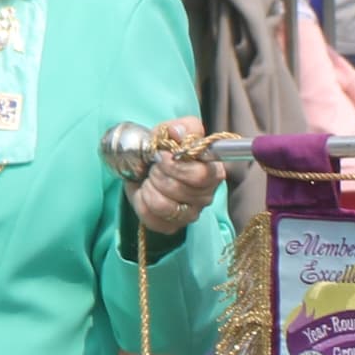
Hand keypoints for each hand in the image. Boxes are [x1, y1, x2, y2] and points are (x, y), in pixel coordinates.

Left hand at [130, 117, 226, 235]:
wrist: (146, 166)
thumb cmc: (164, 148)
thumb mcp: (173, 130)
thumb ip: (181, 127)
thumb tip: (177, 133)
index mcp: (212, 171)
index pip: (200, 175)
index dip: (176, 166)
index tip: (161, 155)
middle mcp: (207, 196)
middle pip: (179, 190)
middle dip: (158, 174)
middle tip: (153, 166)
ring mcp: (191, 214)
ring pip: (164, 206)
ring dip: (149, 189)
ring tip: (149, 180)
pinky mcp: (173, 226)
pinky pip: (153, 219)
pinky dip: (142, 204)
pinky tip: (145, 193)